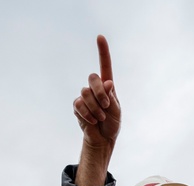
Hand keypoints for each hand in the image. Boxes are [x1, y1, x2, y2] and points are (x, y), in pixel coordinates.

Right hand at [73, 35, 119, 150]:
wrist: (103, 139)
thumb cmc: (112, 123)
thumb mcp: (116, 110)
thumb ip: (111, 97)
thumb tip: (108, 82)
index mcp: (107, 86)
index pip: (105, 65)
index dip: (102, 51)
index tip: (100, 37)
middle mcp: (95, 88)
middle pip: (93, 78)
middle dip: (100, 92)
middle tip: (106, 106)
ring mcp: (85, 97)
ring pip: (86, 93)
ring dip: (95, 107)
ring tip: (101, 117)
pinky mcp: (77, 106)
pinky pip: (80, 104)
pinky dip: (88, 114)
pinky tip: (93, 120)